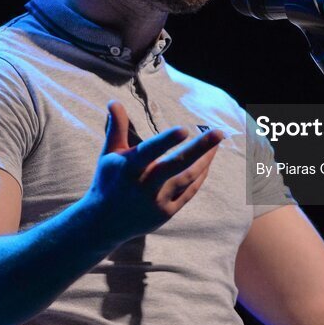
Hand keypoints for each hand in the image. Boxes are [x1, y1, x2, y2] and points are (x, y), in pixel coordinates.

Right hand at [84, 100, 223, 244]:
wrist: (104, 224)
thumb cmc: (108, 181)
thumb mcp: (110, 154)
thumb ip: (117, 128)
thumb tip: (114, 101)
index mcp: (128, 168)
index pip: (149, 151)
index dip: (166, 141)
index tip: (185, 129)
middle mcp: (144, 185)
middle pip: (176, 165)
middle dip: (200, 148)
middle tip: (219, 133)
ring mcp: (156, 201)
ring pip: (187, 178)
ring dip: (205, 160)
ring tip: (217, 143)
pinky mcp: (166, 213)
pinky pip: (189, 192)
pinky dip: (200, 176)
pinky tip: (208, 162)